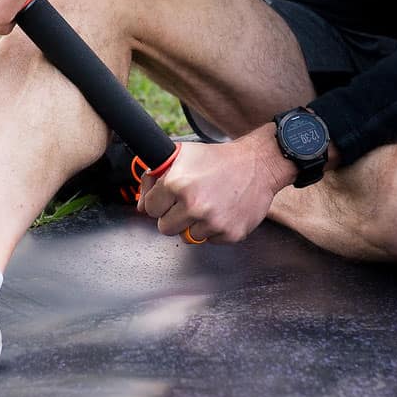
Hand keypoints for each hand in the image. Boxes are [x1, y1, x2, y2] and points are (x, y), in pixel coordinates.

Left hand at [136, 125, 296, 243]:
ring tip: (208, 204)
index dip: (159, 201)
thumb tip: (139, 207)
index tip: (169, 197)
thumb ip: (154, 178)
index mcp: (177, 184)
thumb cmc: (217, 159)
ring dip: (194, 224)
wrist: (257, 164)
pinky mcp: (230, 234)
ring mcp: (213, 222)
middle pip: (165, 228)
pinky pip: (210, 241)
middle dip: (173, 216)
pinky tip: (222, 210)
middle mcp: (194, 205)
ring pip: (187, 237)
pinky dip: (214, 229)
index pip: (150, 208)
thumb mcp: (181, 156)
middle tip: (188, 202)